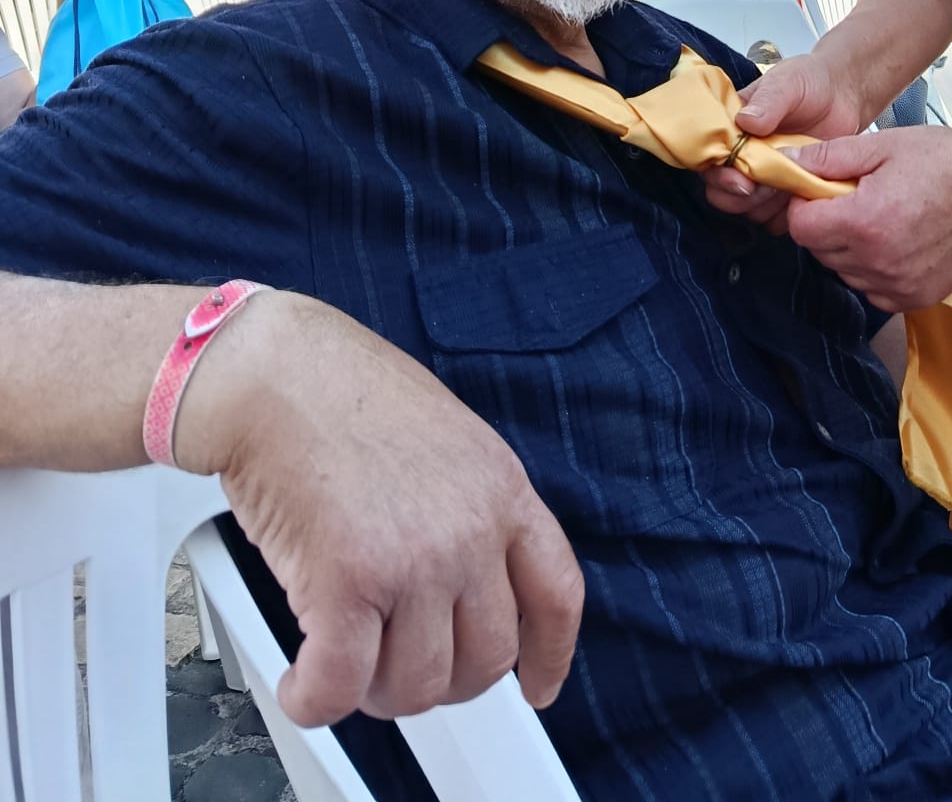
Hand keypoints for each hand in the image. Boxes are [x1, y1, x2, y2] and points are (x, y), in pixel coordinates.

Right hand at [176, 291, 583, 725]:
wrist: (276, 371)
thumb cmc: (341, 392)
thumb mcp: (448, 440)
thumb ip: (468, 508)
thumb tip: (463, 583)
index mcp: (501, 488)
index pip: (557, 593)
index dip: (549, 654)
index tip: (537, 684)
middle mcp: (469, 529)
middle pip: (485, 659)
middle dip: (436, 679)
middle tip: (395, 663)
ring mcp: (414, 559)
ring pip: (416, 685)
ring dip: (373, 691)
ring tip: (343, 660)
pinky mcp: (346, 582)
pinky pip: (341, 686)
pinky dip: (315, 699)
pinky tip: (302, 682)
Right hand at [701, 52, 866, 228]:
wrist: (844, 94)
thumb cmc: (809, 81)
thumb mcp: (788, 82)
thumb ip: (768, 100)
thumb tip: (746, 122)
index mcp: (732, 129)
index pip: (709, 159)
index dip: (719, 175)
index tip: (742, 179)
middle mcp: (743, 156)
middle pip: (721, 193)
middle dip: (738, 197)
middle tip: (767, 188)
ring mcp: (765, 177)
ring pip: (747, 210)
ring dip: (762, 208)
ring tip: (789, 189)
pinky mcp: (787, 193)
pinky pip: (775, 219)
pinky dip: (785, 217)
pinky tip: (802, 198)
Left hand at [778, 122, 951, 310]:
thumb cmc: (946, 161)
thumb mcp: (881, 145)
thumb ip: (829, 157)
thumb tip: (787, 160)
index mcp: (865, 222)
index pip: (800, 228)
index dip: (804, 205)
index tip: (820, 191)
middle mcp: (878, 262)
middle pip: (819, 251)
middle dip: (826, 225)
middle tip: (854, 198)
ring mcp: (898, 285)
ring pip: (844, 272)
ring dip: (849, 249)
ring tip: (880, 216)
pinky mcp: (916, 298)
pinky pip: (872, 290)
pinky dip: (874, 269)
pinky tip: (896, 240)